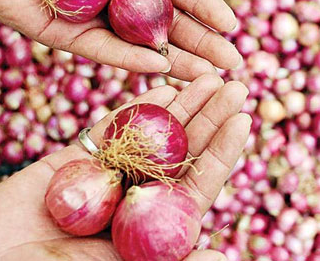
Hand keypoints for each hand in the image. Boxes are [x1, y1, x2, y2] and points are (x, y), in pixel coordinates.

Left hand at [0, 0, 241, 79]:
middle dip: (203, 44)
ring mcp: (96, 17)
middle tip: (232, 64)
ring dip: (176, 61)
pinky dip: (130, 60)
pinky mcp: (67, 34)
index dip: (205, 6)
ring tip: (207, 77)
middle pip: (169, 23)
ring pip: (143, 44)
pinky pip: (104, 50)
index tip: (230, 23)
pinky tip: (158, 67)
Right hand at [0, 75, 249, 260]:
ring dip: (181, 105)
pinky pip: (109, 130)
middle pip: (183, 152)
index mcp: (154, 229)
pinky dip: (134, 109)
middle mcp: (137, 200)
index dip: (222, 150)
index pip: (198, 184)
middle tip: (236, 84)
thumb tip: (222, 255)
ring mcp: (107, 178)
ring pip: (152, 135)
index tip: (245, 119)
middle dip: (210, 118)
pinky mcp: (74, 162)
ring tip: (207, 76)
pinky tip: (161, 86)